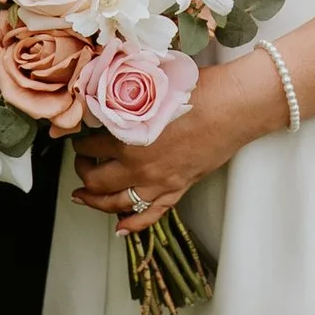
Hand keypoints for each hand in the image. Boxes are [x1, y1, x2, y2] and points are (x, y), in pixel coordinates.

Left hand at [71, 53, 286, 228]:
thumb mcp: (152, 86)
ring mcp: (160, 183)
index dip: (80, 142)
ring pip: (117, 204)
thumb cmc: (198, 90)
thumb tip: (106, 89)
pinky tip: (121, 228)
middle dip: (82, 172)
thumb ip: (126, 92)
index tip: (79, 137)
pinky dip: (133, 225)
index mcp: (129, 138)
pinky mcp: (179, 189)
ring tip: (84, 196)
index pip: (90, 146)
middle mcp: (140, 166)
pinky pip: (151, 215)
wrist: (234, 106)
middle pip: (97, 181)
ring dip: (96, 202)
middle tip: (81, 163)